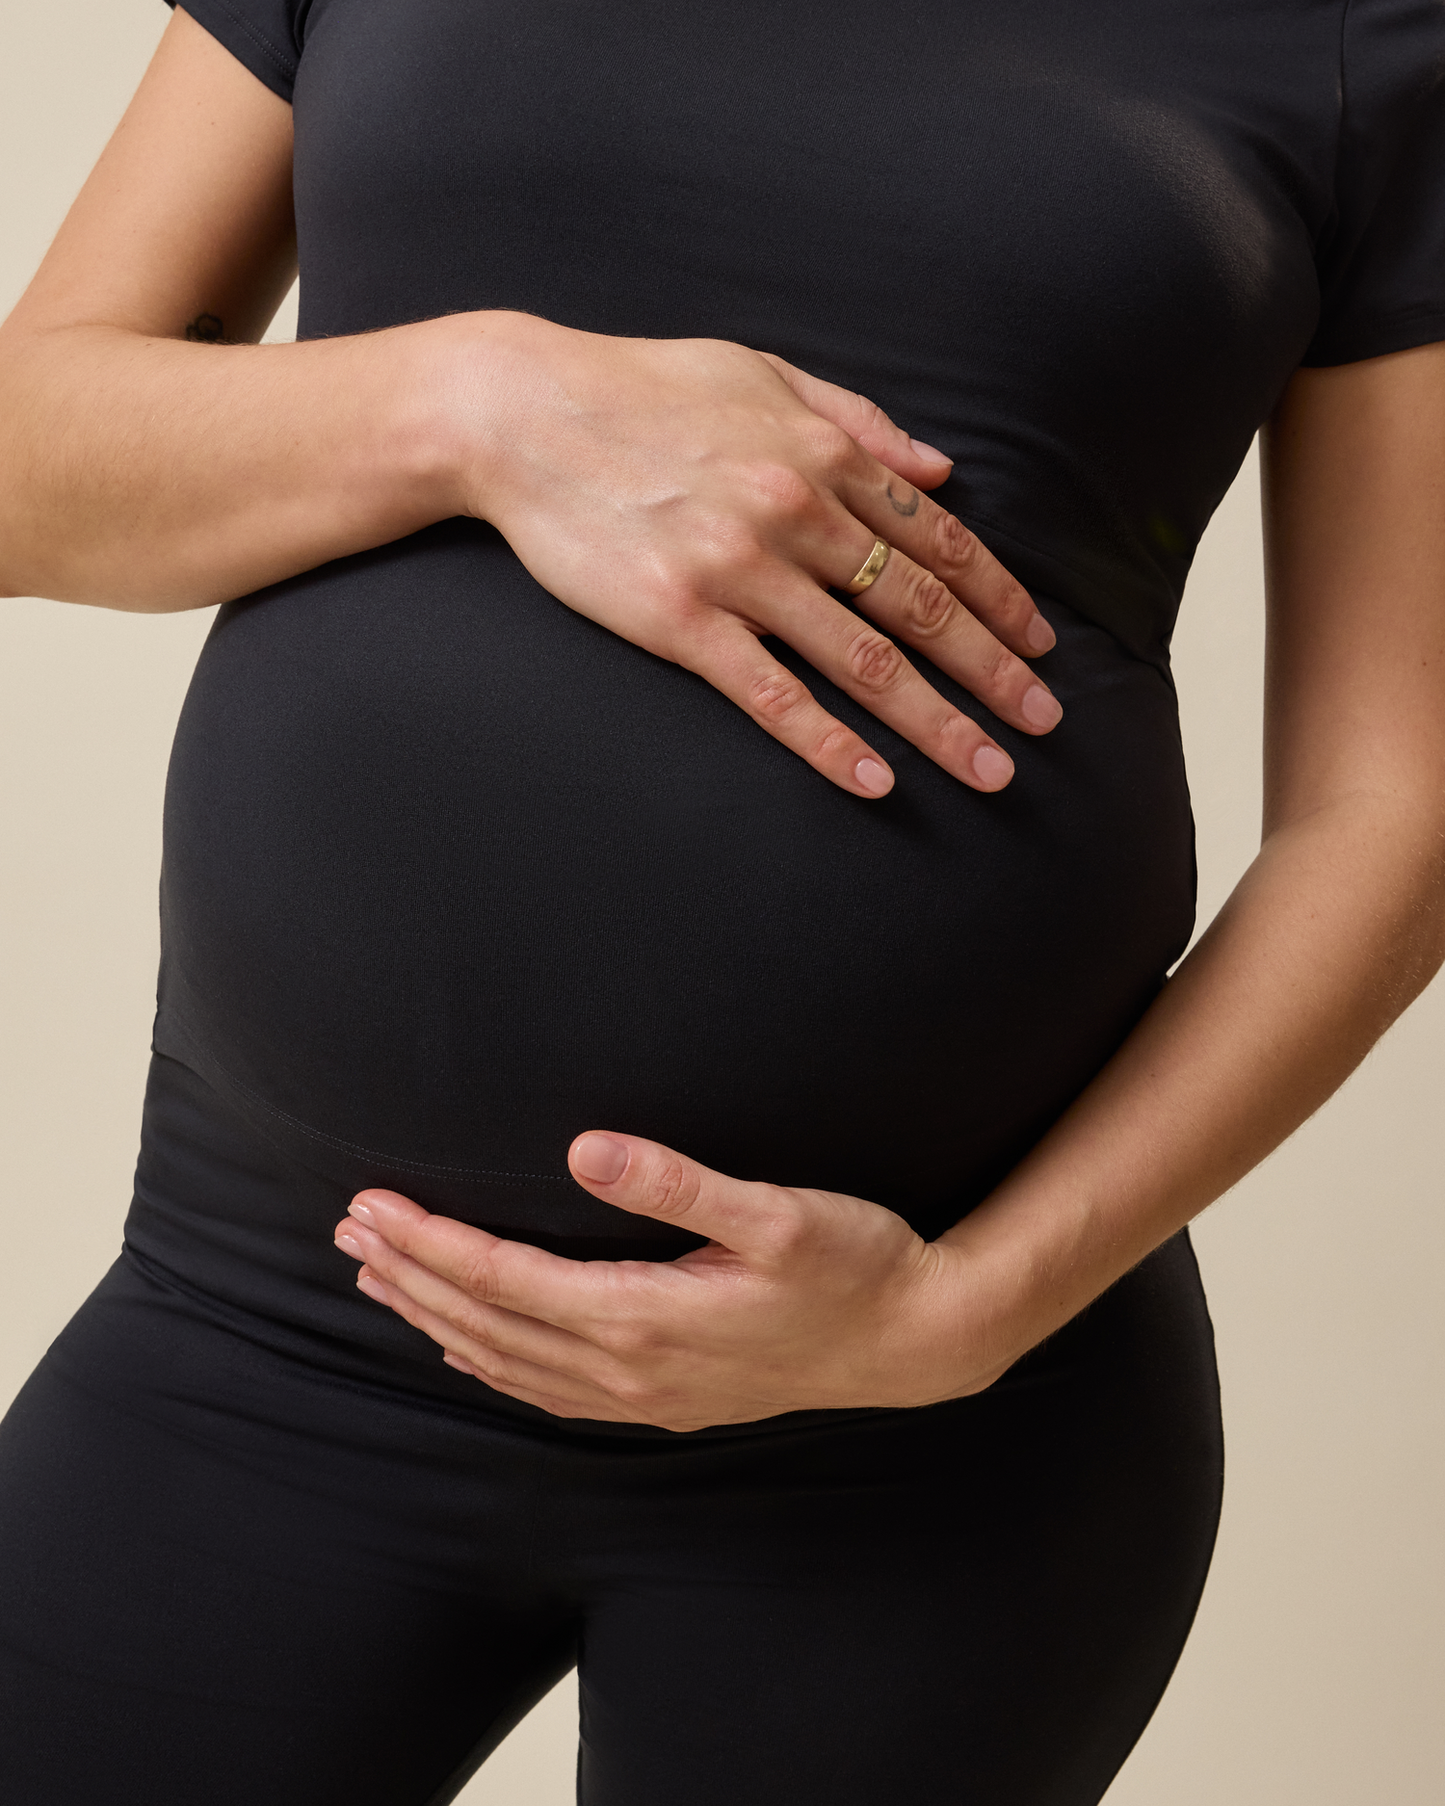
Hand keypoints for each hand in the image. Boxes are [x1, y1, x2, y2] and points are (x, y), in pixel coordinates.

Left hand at [333, 1131, 1013, 1430]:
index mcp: (642, 1316)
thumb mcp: (777, 1211)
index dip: (430, 1242)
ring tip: (379, 1277)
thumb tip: (584, 1148)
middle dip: (410, 1274)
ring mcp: (640, 1395)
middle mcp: (627, 1368)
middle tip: (348, 1229)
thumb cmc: (852, 1265)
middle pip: (486, 1322)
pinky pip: (544, 1391)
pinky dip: (488, 1362)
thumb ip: (676, 1181)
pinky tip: (465, 1343)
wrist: (913, 1344)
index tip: (373, 1203)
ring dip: (435, 1316)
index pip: (503, 1278)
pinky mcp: (660, 1402)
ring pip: (506, 1362)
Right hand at [457, 314, 1060, 796]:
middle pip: (920, 607)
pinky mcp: (680, 620)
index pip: (940, 540)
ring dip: (937, 723)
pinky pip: (771, 693)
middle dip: (994, 671)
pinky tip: (875, 781)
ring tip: (990, 771)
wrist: (519, 412)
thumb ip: (858, 420)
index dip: (1001, 599)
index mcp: (823, 453)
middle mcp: (796, 511)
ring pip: (863, 660)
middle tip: (1045, 723)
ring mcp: (739, 570)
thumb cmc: (640, 388)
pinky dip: (828, 742)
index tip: (1042, 646)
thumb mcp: (761, 372)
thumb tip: (942, 466)